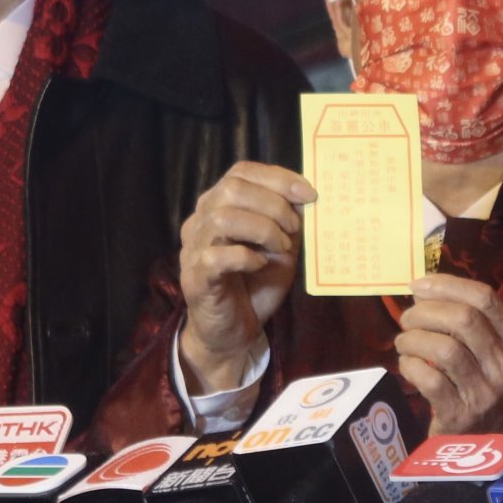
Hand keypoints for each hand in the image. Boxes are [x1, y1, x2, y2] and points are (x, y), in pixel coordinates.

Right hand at [178, 162, 313, 392]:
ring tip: (280, 248)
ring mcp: (194, 248)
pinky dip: (246, 257)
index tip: (309, 194)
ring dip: (263, 229)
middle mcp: (201, 221)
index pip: (241, 172)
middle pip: (232, 189)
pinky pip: (216, 257)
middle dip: (273, 204)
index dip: (278, 178)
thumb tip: (307, 196)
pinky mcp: (196, 277)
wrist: (234, 330)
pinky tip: (260, 265)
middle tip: (294, 229)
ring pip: (223, 218)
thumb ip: (289, 221)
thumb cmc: (257, 282)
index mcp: (220, 205)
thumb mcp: (281, 246)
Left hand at [394, 274, 502, 434]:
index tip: (419, 285)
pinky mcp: (461, 417)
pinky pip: (430, 381)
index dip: (447, 285)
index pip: (486, 298)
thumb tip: (424, 287)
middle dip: (426, 311)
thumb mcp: (490, 351)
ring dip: (414, 339)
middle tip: (407, 318)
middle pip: (464, 319)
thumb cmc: (483, 384)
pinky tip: (407, 365)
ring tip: (404, 342)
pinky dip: (410, 366)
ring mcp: (487, 394)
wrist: (490, 442)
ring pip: (445, 349)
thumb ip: (468, 320)